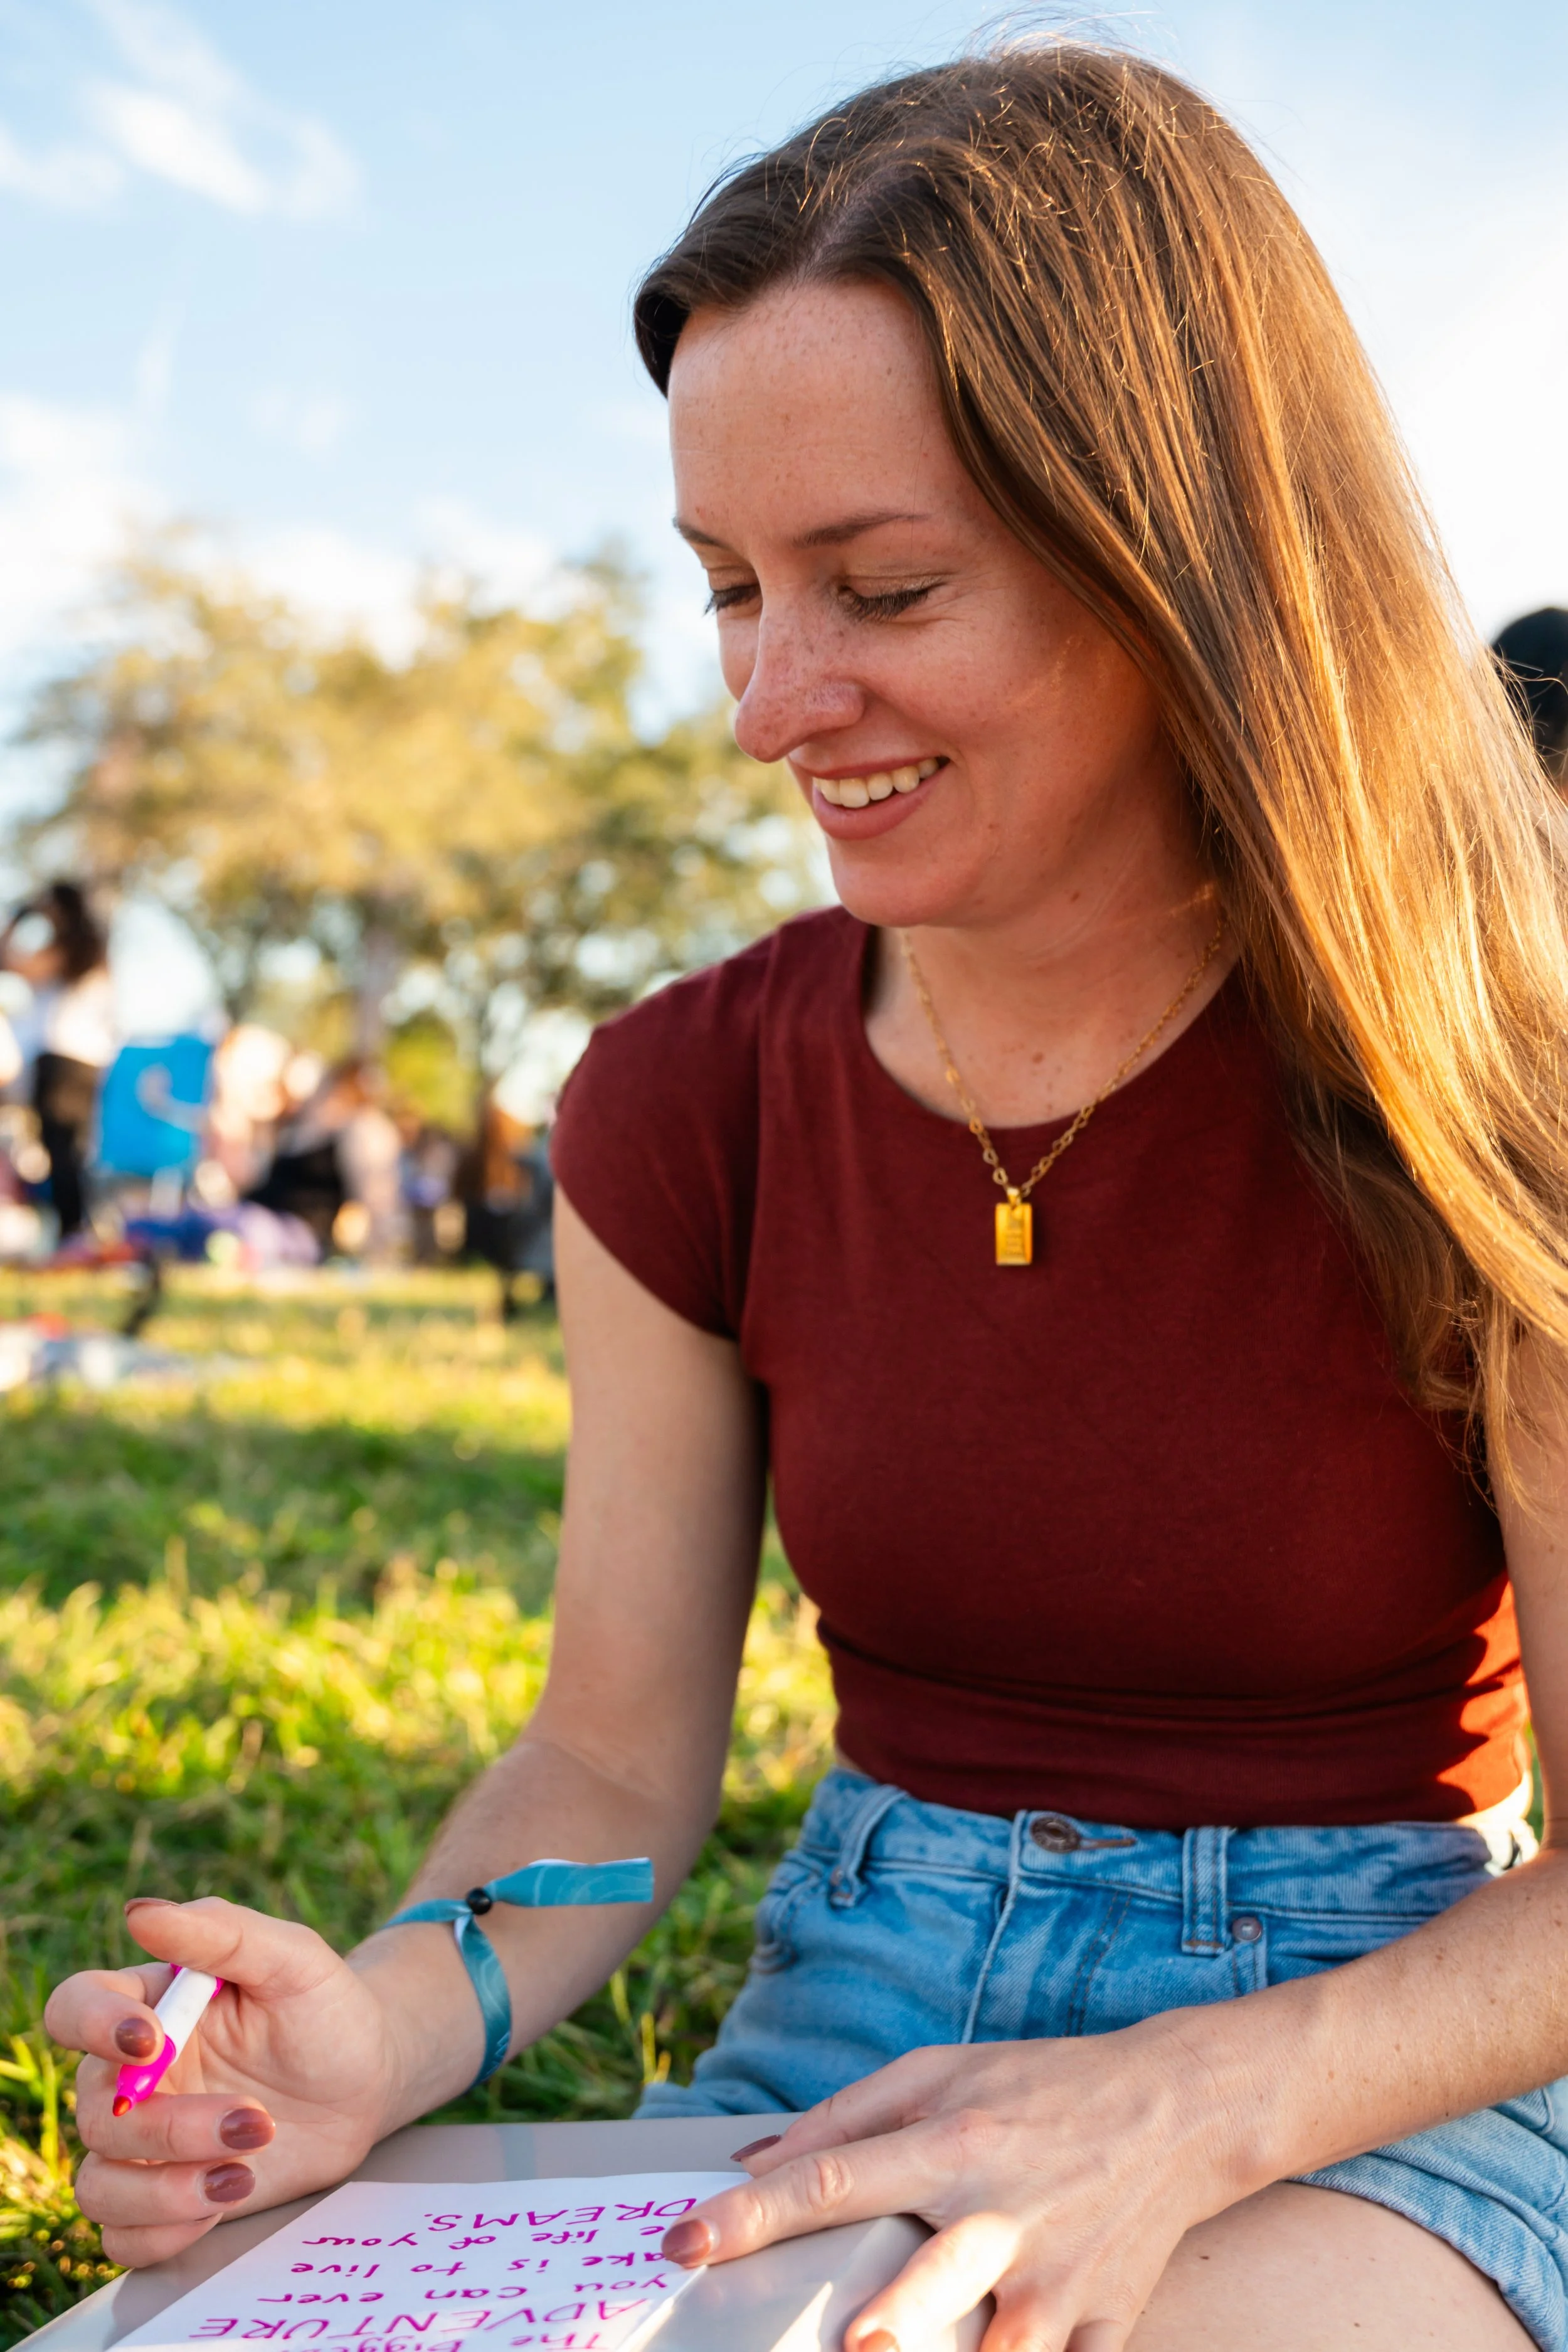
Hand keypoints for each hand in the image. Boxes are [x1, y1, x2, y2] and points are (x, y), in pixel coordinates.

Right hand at [46, 1896, 408, 2267]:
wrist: (368, 2080)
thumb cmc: (327, 2009)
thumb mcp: (293, 1958)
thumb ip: (221, 1932)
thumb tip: (140, 1911)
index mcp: (147, 2007)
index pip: (73, 2007)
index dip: (92, 2025)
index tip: (149, 2041)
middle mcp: (132, 2078)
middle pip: (95, 2113)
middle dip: (170, 2127)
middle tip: (253, 2121)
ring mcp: (146, 2144)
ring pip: (100, 2185)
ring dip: (165, 2191)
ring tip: (243, 2172)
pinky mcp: (168, 2199)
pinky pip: (123, 2237)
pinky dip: (166, 2231)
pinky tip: (224, 2198)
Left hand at [662, 2022, 1246, 2351]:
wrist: (1174, 2111)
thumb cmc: (1037, 2087)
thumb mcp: (938, 2071)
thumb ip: (839, 2118)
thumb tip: (749, 2160)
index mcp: (949, 2142)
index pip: (829, 2180)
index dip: (747, 2217)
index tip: (679, 2244)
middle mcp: (999, 2216)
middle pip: (921, 2288)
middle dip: (882, 2326)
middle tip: (846, 2343)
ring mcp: (1055, 2282)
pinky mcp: (1101, 2326)